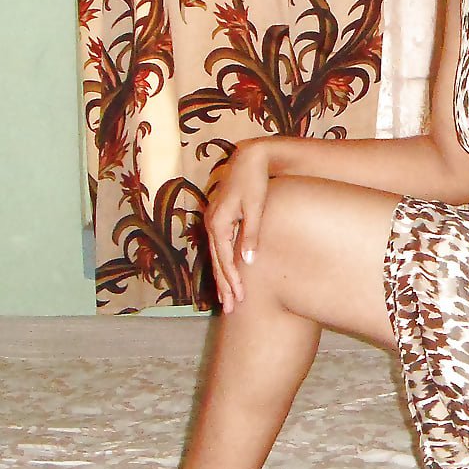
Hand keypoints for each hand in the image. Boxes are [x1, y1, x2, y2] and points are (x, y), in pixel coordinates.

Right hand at [204, 139, 269, 313]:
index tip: (239, 299)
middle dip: (223, 286)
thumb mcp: (256, 208)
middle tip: (230, 309)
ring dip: (222, 277)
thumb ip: (252, 235)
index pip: (224, 259)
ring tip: (227, 299)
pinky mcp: (219, 218)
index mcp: (218, 222)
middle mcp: (211, 223)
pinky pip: (219, 247)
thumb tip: (249, 262)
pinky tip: (227, 274)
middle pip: (217, 261)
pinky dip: (222, 263)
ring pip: (216, 256)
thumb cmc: (255, 182)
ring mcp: (213, 220)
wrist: (249, 159)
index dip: (232, 280)